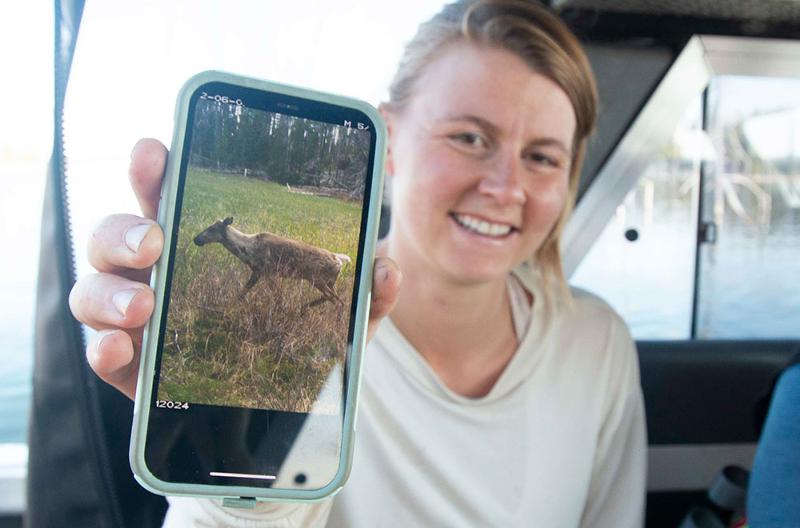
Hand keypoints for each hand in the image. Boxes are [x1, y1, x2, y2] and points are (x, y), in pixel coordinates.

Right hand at [69, 138, 400, 399]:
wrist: (272, 421)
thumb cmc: (298, 359)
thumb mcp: (338, 327)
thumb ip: (363, 298)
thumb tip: (385, 267)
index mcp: (204, 251)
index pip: (170, 198)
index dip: (157, 170)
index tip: (158, 150)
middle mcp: (161, 277)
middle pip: (117, 234)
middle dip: (125, 227)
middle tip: (154, 242)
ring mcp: (140, 321)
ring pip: (95, 287)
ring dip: (111, 290)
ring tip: (145, 307)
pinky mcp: (132, 369)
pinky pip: (99, 349)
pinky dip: (102, 345)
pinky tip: (123, 348)